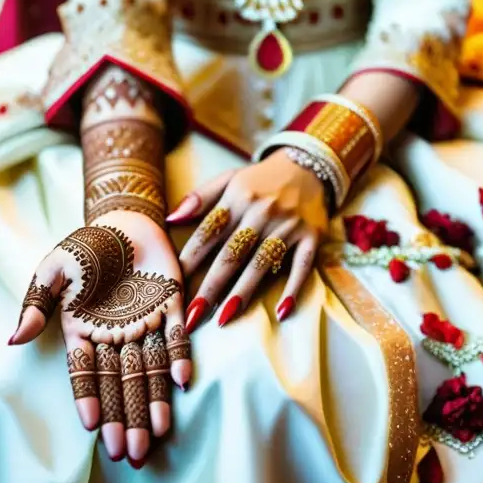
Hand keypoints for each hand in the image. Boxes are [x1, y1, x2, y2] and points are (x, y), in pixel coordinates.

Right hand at [10, 210, 188, 465]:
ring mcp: (146, 323)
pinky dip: (179, 358)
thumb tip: (14, 339)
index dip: (89, 399)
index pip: (86, 374)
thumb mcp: (53, 269)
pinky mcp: (173, 306)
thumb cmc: (84, 247)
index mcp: (84, 332)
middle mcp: (116, 336)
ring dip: (153, 403)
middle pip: (120, 383)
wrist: (122, 219)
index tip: (91, 427)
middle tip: (128, 454)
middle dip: (124, 419)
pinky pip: (177, 337)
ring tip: (155, 437)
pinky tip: (181, 384)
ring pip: (149, 371)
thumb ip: (36, 303)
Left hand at [168, 148, 327, 329]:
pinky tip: (282, 311)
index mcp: (237, 198)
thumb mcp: (229, 179)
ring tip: (224, 318)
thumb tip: (170, 219)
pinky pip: (302, 265)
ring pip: (261, 263)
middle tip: (193, 316)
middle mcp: (262, 212)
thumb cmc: (261, 179)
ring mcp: (289, 225)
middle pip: (231, 255)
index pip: (208, 233)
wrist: (309, 164)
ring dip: (243, 292)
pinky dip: (293, 288)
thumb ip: (199, 198)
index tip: (173, 284)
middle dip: (210, 287)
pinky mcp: (312, 236)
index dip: (190, 260)